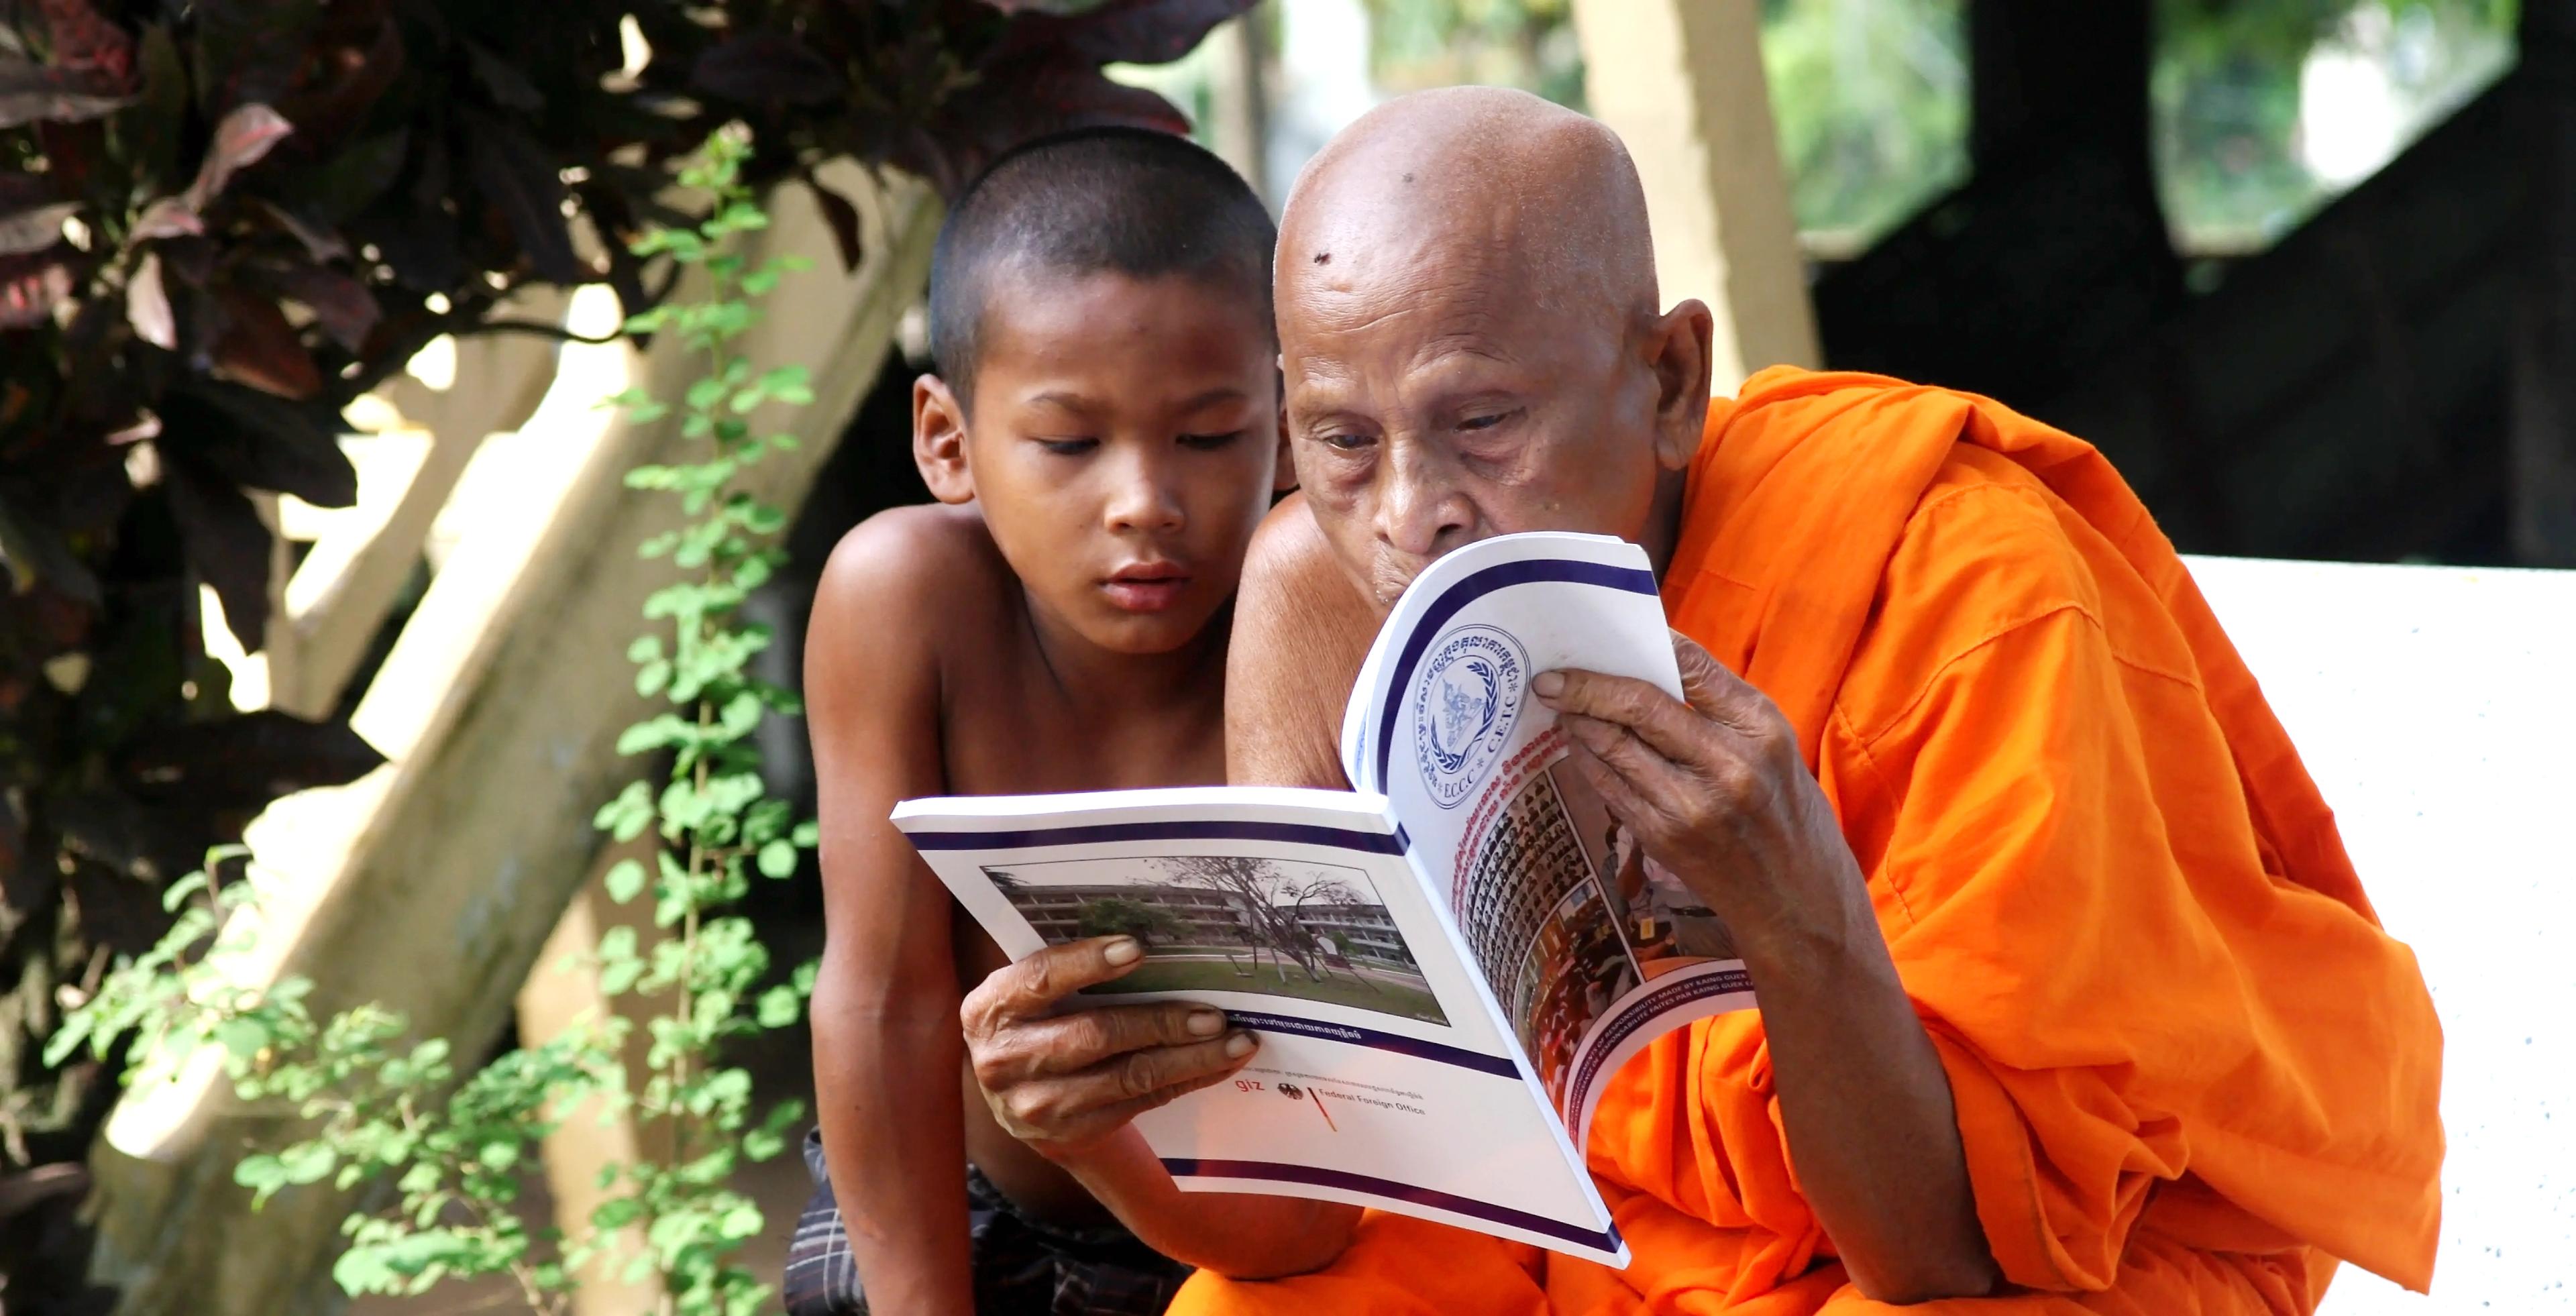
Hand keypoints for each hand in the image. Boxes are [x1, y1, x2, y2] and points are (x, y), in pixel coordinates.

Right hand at [960, 936, 1259, 1159]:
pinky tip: (1220, 1064)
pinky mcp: (1074, 1132)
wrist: (1015, 1099)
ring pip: (1127, 1077)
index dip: (1087, 963)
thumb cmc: (1033, 1023)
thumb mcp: (1029, 994)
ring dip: (1189, 1058)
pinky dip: (1186, 1080)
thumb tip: (1147, 943)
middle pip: (1094, 1036)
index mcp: (992, 1008)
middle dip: (1160, 1022)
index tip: (1137, 949)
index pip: (1040, 979)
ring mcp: (1039, 1104)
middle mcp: (1007, 1060)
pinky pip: (1142, 1102)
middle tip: (1212, 1013)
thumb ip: (1067, 970)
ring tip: (1235, 1041)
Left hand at [1532, 632, 1869, 962]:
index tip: (1602, 633)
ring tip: (1560, 704)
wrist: (1798, 900)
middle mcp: (1727, 762)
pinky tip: (1579, 744)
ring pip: (1614, 745)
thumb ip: (1717, 706)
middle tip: (1549, 675)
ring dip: (1579, 720)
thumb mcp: (1772, 745)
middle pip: (1638, 703)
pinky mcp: (1663, 837)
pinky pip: (1610, 785)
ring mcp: (1691, 804)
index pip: (1688, 663)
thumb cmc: (1784, 810)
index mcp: (1759, 726)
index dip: (1638, 642)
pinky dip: (1588, 759)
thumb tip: (1646, 662)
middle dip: (1585, 685)